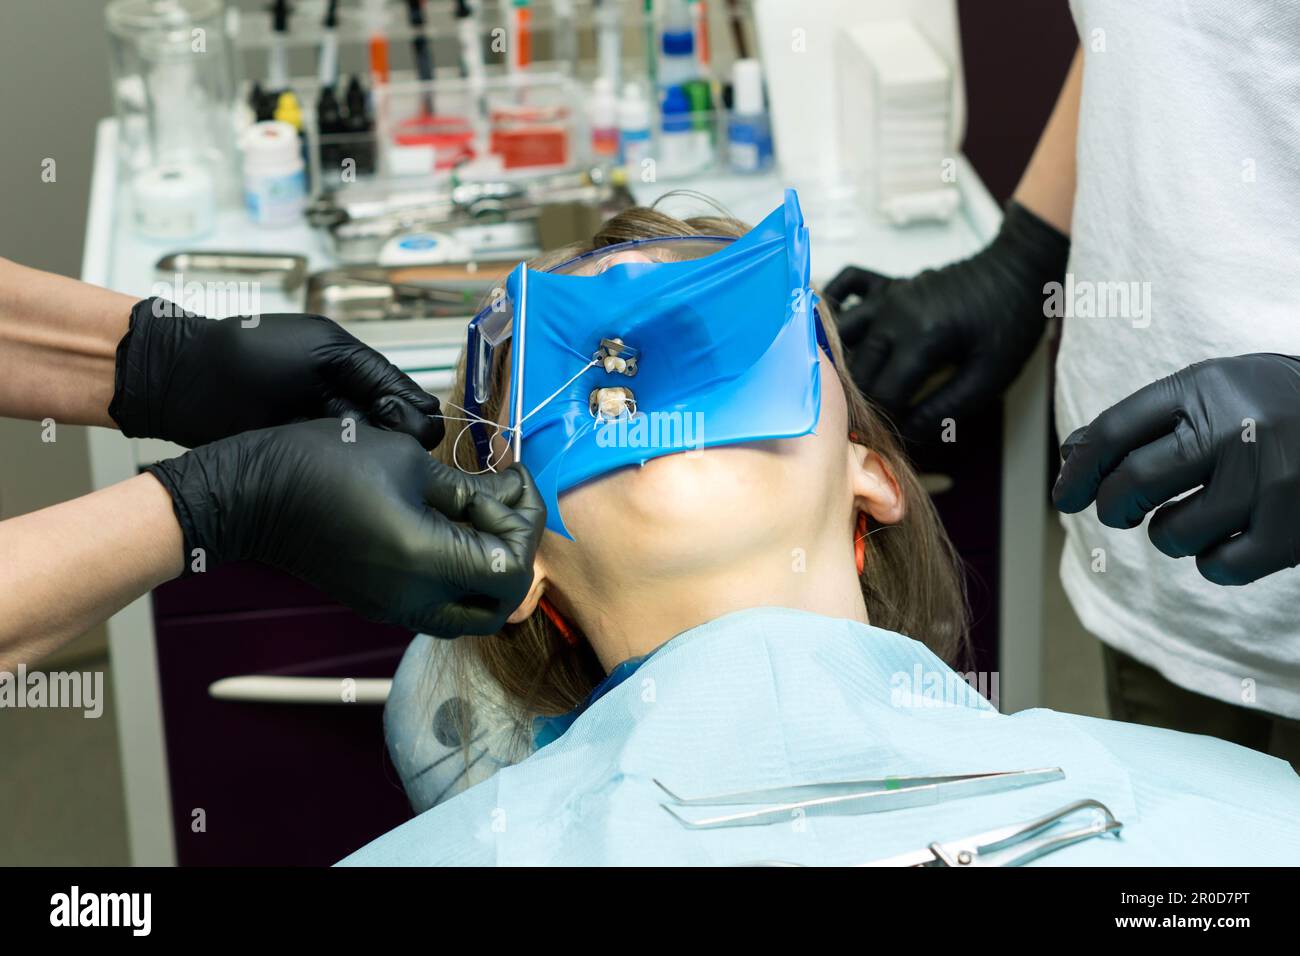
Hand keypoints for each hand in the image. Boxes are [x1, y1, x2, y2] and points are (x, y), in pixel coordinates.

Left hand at [109, 297, 442, 448]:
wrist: (183, 379)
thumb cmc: (250, 351)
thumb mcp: (325, 349)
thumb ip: (376, 375)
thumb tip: (421, 411)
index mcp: (358, 372)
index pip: (411, 402)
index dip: (415, 418)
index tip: (408, 431)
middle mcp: (347, 405)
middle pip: (397, 434)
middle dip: (394, 440)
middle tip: (373, 442)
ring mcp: (326, 435)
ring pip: (372, 457)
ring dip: (370, 459)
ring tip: (353, 457)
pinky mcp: (304, 462)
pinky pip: (340, 473)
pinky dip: (345, 474)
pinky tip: (341, 474)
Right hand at [147, 419, 545, 634]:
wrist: (253, 495)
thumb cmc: (323, 464)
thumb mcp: (410, 460)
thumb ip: (470, 488)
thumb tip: (510, 493)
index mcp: (426, 561)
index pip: (512, 568)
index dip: (527, 524)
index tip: (517, 481)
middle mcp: (414, 598)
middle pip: (500, 605)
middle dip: (517, 555)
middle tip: (509, 507)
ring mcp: (394, 608)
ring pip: (471, 612)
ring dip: (491, 572)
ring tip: (482, 518)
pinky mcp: (379, 604)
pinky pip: (439, 605)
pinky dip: (460, 576)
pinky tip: (451, 528)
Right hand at [823, 201, 1068, 442]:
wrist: (1018, 270)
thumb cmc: (1011, 323)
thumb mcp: (990, 377)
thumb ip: (946, 408)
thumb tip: (908, 432)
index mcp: (923, 338)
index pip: (885, 393)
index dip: (888, 420)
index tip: (895, 435)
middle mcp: (895, 314)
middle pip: (858, 370)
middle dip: (864, 400)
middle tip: (877, 420)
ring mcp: (889, 296)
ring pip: (843, 335)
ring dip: (845, 364)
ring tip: (857, 388)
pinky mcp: (889, 284)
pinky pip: (846, 284)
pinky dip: (836, 303)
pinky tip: (840, 328)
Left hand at [1053, 354, 1299, 585]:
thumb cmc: (1270, 408)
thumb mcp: (1211, 391)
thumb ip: (1142, 420)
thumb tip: (1071, 458)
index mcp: (1204, 387)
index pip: (1112, 433)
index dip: (1079, 471)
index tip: (1065, 496)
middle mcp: (1235, 429)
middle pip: (1131, 486)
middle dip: (1114, 507)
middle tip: (1122, 510)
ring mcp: (1268, 481)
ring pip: (1171, 535)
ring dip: (1170, 534)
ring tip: (1193, 514)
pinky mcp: (1293, 529)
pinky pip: (1218, 567)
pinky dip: (1214, 561)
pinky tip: (1229, 538)